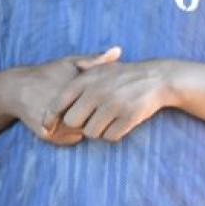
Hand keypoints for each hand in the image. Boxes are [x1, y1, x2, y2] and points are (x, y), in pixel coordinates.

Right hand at [5, 48, 121, 144]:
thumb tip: (119, 50)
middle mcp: (64, 106)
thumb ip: (94, 60)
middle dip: (96, 115)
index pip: (102, 103)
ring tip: (79, 116)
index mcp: (73, 89)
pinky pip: (71, 139)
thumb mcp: (70, 63)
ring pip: (82, 131)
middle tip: (91, 109)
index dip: (104, 102)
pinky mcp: (46, 133)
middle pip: (94, 118)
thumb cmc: (47, 74)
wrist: (16, 89)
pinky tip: (68, 125)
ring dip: (85, 126)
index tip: (101, 98)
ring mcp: (55, 122)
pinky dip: (72, 135)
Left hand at [48, 55, 173, 141]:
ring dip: (98, 131)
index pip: (59, 103)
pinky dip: (113, 134)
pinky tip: (119, 123)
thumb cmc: (123, 76)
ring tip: (107, 120)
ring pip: (91, 132)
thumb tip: (53, 94)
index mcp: (87, 80)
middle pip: (72, 122)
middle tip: (90, 120)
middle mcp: (97, 92)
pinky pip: (111, 136)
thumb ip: (76, 80)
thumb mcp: (99, 69)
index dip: (50, 117)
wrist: (157, 78)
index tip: (47, 127)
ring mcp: (113, 104)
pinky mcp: (129, 117)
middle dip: (79, 125)